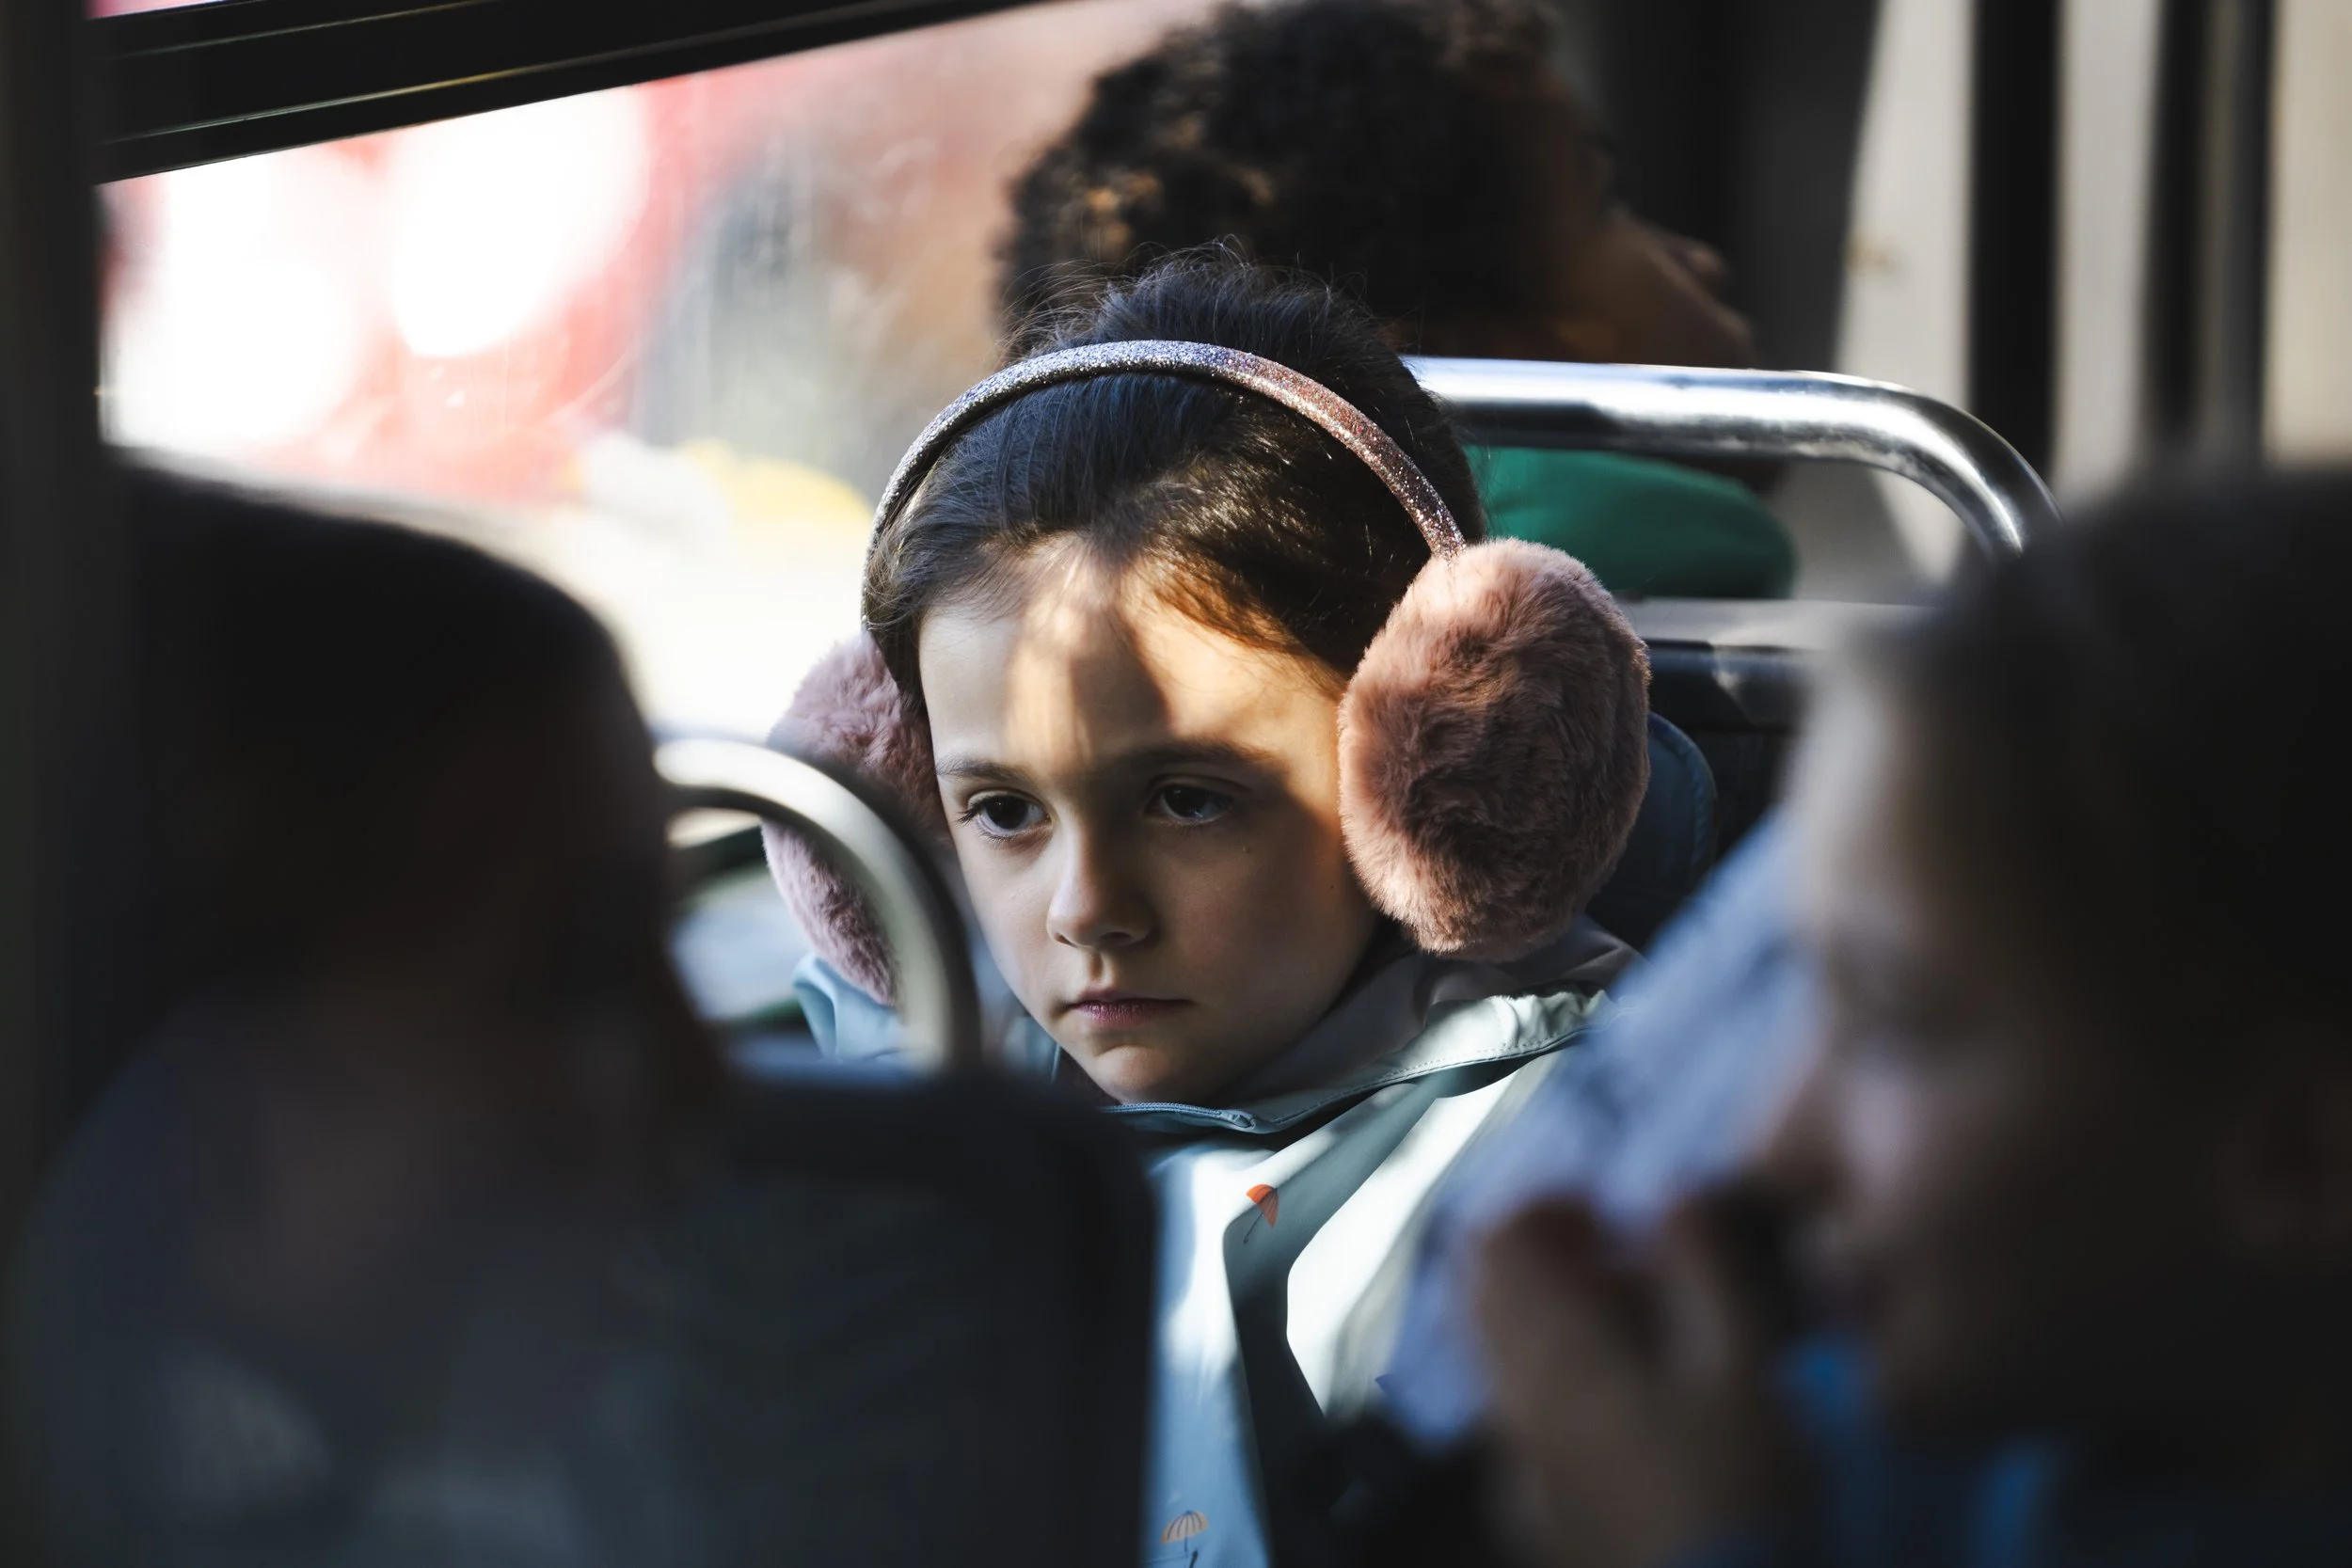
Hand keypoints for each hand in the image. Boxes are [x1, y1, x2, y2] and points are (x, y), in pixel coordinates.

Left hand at [1473, 1192, 1804, 1567]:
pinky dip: (1557, 1380)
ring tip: (1638, 1332)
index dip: (1544, 1207)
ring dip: (1553, 1320)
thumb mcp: (1743, 1358)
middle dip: (1544, 1262)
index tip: (1606, 1215)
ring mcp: (1518, 1457)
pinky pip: (1522, 1413)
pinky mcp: (1535, 1506)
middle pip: (1486, 1293)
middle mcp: (1513, 1398)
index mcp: (1552, 1349)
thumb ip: (1700, 1262)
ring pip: (1503, 1353)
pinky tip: (1629, 1404)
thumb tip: (1672, 1196)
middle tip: (1624, 1270)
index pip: (1492, 1241)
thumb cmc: (1738, 1486)